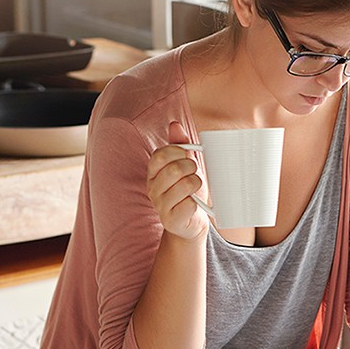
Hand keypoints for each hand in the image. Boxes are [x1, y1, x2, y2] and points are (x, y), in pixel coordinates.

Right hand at [146, 122, 207, 240]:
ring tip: (195, 189)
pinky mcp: (171, 220)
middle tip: (195, 173)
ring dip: (196, 184)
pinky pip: (189, 205)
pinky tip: (194, 205)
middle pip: (174, 169)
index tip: (187, 156)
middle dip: (191, 168)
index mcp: (153, 173)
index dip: (178, 152)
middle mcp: (153, 188)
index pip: (160, 155)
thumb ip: (180, 146)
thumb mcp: (185, 166)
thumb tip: (175, 125)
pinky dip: (196, 203)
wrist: (190, 223)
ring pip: (184, 185)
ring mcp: (160, 205)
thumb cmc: (188, 192)